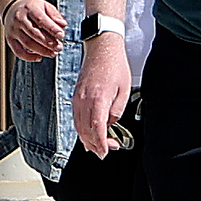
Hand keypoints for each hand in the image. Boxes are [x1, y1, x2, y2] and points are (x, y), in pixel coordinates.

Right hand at [1, 0, 63, 62]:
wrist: (13, 8)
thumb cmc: (33, 8)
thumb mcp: (45, 6)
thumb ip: (55, 15)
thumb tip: (63, 25)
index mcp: (29, 8)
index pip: (41, 20)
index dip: (52, 28)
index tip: (61, 35)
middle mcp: (19, 19)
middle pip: (34, 33)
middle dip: (48, 42)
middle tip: (59, 47)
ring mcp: (13, 30)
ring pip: (27, 43)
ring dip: (41, 50)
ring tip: (53, 53)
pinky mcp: (9, 39)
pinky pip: (18, 51)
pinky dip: (28, 57)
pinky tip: (39, 57)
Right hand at [75, 40, 132, 156]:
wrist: (102, 48)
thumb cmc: (115, 66)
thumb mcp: (124, 89)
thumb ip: (117, 110)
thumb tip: (110, 124)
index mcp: (98, 98)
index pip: (97, 128)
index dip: (101, 143)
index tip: (105, 151)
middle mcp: (84, 100)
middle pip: (85, 131)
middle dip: (96, 145)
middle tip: (107, 150)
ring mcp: (78, 99)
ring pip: (79, 127)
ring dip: (88, 140)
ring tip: (98, 147)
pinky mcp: (76, 97)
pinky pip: (77, 119)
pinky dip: (82, 130)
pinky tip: (88, 136)